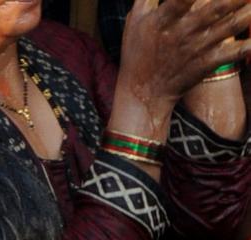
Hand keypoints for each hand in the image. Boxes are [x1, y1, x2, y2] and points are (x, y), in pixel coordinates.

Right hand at [119, 0, 250, 109]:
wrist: (143, 94)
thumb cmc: (137, 53)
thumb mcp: (135, 20)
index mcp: (163, 21)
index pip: (181, 0)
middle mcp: (182, 33)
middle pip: (214, 9)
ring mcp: (197, 49)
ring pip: (228, 27)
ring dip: (247, 14)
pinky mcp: (206, 64)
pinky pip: (232, 54)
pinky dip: (248, 47)